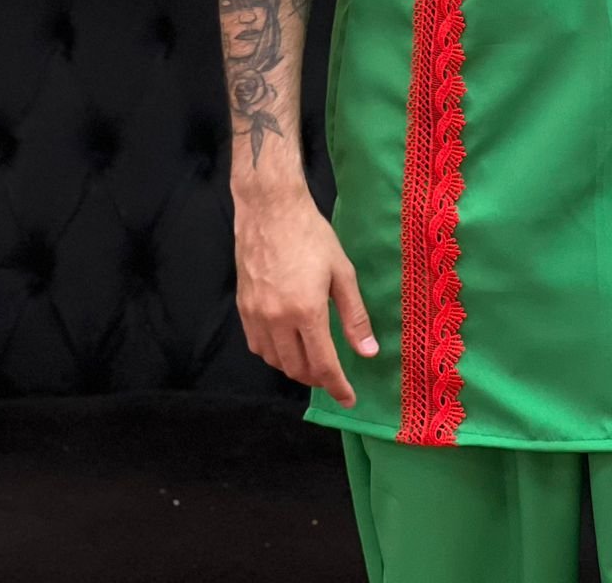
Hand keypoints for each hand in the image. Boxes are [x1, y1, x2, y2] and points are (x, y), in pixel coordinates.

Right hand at [233, 188, 378, 408]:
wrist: (271, 210)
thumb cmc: (312, 236)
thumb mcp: (342, 272)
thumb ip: (355, 316)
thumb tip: (368, 352)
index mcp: (306, 311)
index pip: (323, 364)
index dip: (337, 387)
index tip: (349, 400)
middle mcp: (277, 319)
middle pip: (297, 368)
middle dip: (318, 379)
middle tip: (334, 376)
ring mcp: (256, 315)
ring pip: (275, 362)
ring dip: (295, 368)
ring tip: (313, 361)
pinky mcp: (243, 308)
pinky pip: (257, 346)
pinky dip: (275, 355)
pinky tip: (287, 345)